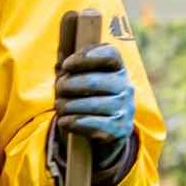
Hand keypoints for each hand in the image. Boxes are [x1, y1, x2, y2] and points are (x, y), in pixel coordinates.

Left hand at [51, 43, 136, 178]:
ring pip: (92, 104)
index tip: (66, 65)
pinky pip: (93, 123)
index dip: (85, 58)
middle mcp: (126, 87)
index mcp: (118, 69)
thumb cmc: (88, 98)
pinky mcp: (120, 128)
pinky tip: (64, 121)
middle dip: (68, 85)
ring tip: (60, 107)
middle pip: (94, 81)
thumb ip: (73, 68)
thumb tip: (60, 64)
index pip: (110, 55)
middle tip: (59, 89)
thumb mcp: (82, 79)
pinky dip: (72, 122)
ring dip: (68, 106)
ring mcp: (125, 109)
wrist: (106, 131)